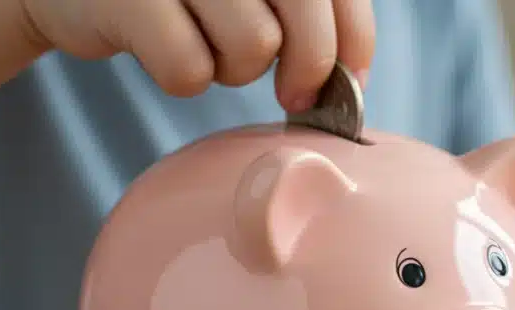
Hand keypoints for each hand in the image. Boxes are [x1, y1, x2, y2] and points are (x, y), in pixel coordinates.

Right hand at [21, 0, 374, 109]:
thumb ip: (304, 9)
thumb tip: (353, 77)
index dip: (354, 41)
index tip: (350, 78)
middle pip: (305, 19)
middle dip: (309, 70)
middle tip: (296, 96)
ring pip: (254, 46)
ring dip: (235, 68)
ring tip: (205, 45)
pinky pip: (189, 70)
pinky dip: (181, 77)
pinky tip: (159, 49)